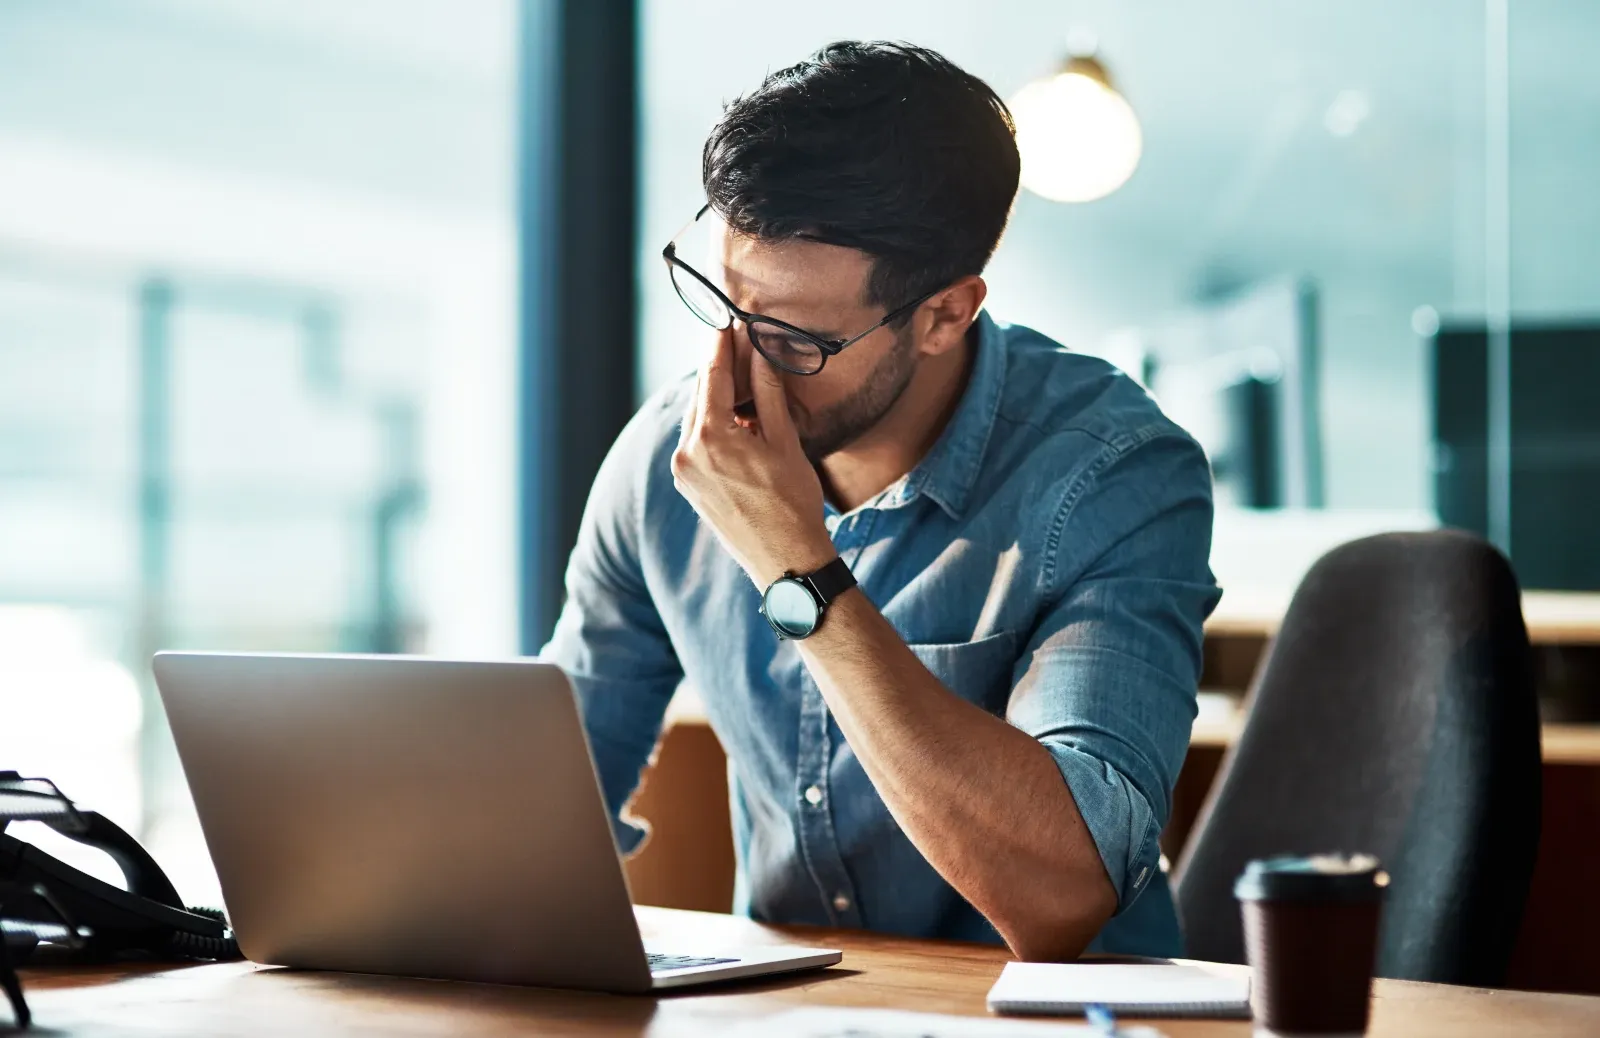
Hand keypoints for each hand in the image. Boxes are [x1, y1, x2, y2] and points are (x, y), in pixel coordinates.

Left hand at [671, 328, 835, 587]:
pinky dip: (712, 425)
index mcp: (711, 437)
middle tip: (735, 342)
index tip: (726, 319)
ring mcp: (683, 472)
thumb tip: (762, 349)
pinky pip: (696, 442)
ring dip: (717, 398)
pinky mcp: (688, 486)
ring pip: (697, 419)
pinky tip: (736, 421)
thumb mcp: (784, 441)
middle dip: (719, 370)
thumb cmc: (793, 502)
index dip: (721, 344)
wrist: (785, 560)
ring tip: (741, 381)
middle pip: (702, 395)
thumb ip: (769, 393)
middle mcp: (687, 452)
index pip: (713, 375)